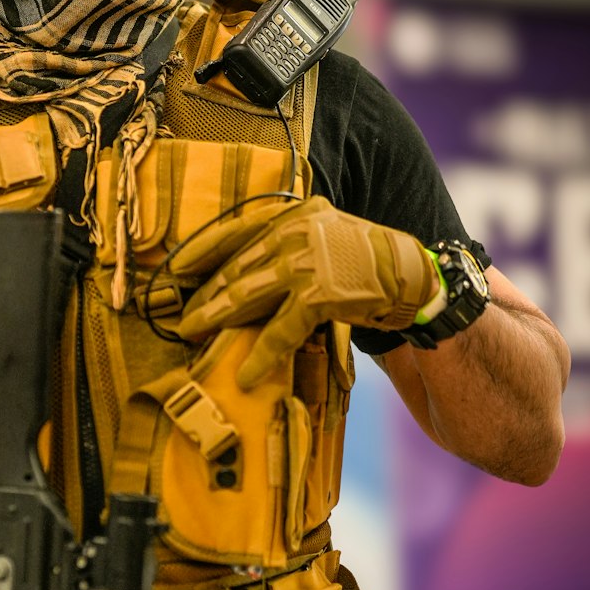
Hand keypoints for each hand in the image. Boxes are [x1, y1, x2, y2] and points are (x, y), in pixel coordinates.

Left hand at [177, 195, 437, 387]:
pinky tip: (247, 374)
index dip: (204, 250)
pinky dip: (261, 355)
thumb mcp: (325, 234)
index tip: (177, 267)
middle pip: (238, 267)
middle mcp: (297, 232)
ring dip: (216, 318)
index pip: (238, 228)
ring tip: (193, 335)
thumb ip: (289, 242)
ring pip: (247, 295)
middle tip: (184, 317)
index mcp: (296, 215)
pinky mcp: (320, 295)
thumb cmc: (365, 260)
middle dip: (207, 295)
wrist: (412, 275)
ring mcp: (308, 263)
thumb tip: (246, 268)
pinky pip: (280, 330)